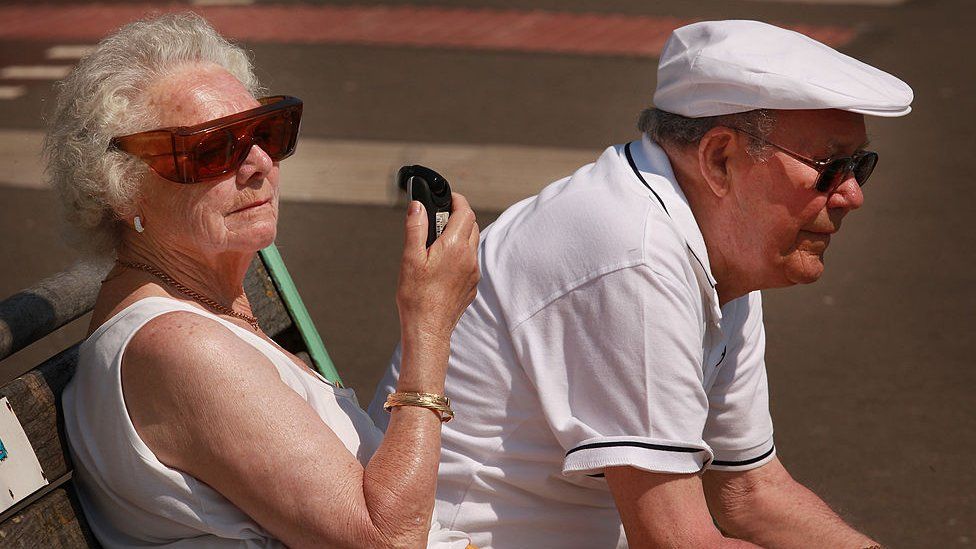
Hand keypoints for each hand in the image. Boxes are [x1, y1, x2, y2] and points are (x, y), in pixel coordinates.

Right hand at [395, 192, 479, 342]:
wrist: (428, 328)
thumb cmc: (417, 296)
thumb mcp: (410, 258)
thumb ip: (416, 228)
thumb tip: (418, 206)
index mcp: (455, 247)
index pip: (465, 212)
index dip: (456, 201)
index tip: (447, 198)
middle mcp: (469, 257)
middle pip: (471, 225)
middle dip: (457, 216)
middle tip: (436, 221)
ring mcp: (473, 272)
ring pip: (472, 243)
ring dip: (459, 235)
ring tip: (436, 243)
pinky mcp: (472, 285)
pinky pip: (470, 261)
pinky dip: (460, 254)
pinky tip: (441, 265)